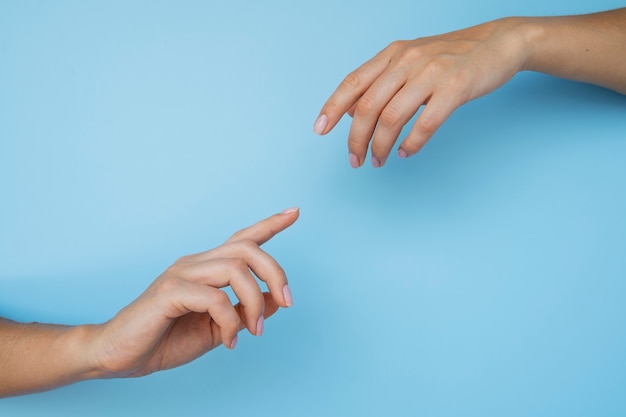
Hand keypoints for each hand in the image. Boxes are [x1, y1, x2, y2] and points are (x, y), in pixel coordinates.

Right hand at [88, 208, 299, 377]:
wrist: (120, 355)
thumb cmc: (166, 339)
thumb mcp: (219, 327)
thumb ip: (246, 311)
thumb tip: (279, 300)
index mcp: (207, 268)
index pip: (242, 239)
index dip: (269, 224)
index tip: (294, 212)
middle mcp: (195, 263)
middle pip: (248, 249)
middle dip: (276, 273)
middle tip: (287, 302)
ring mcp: (181, 274)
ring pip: (235, 269)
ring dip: (254, 302)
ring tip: (254, 330)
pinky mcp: (169, 291)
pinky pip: (213, 297)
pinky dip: (230, 321)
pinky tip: (230, 341)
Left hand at [314, 18, 529, 167]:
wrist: (498, 43)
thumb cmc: (452, 56)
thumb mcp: (411, 61)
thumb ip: (381, 83)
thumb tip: (351, 112)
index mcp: (393, 54)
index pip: (353, 82)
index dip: (332, 107)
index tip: (320, 130)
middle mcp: (407, 61)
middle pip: (367, 106)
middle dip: (356, 139)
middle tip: (355, 160)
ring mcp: (431, 73)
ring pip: (391, 118)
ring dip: (380, 146)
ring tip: (378, 160)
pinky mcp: (455, 87)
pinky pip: (425, 124)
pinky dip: (411, 144)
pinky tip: (405, 153)